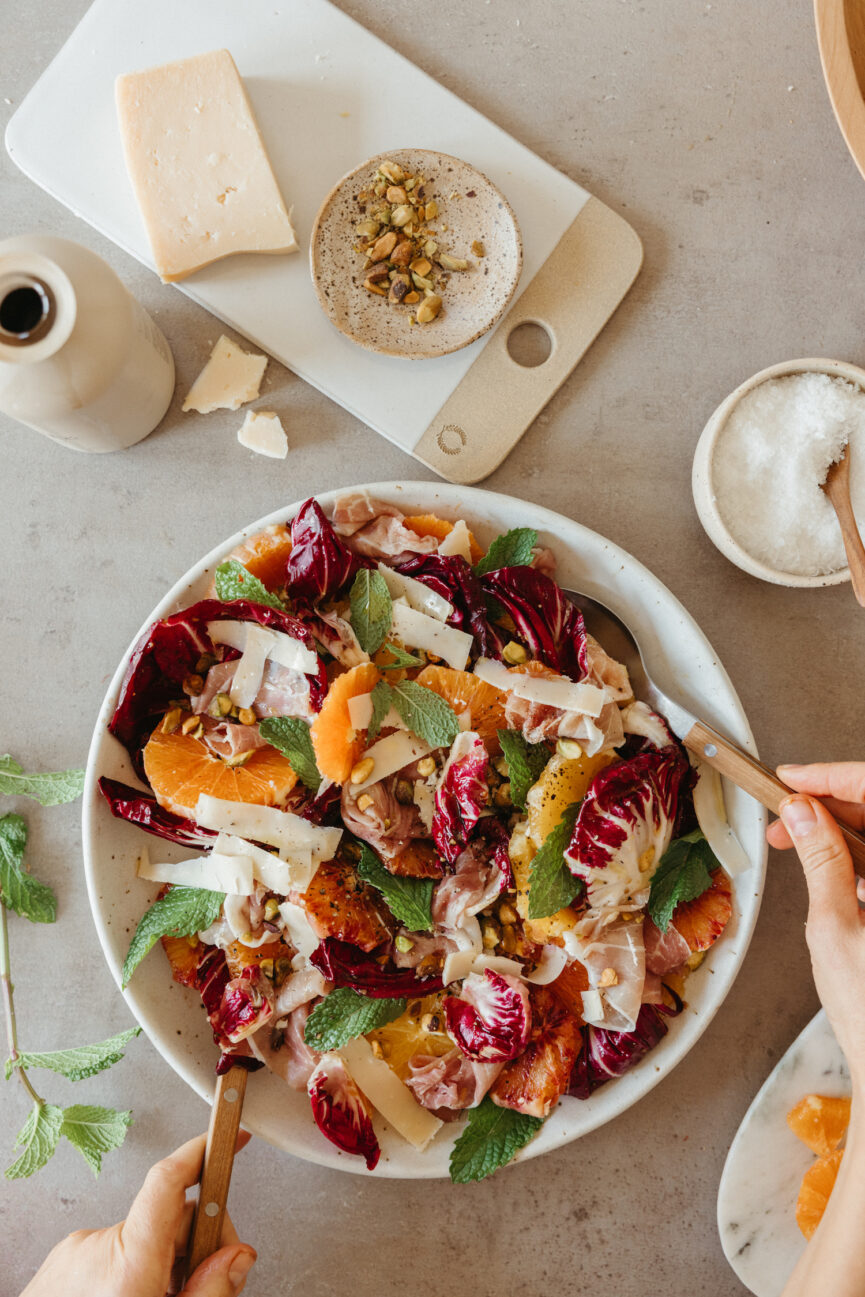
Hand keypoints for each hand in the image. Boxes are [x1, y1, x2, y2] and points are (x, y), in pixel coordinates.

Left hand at [20, 1132, 255, 1296]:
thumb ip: (210, 1292)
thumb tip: (237, 1256)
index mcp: (131, 1263)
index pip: (170, 1181)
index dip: (204, 1151)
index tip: (231, 1139)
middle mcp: (99, 1247)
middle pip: (171, 1218)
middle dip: (197, 1243)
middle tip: (206, 1284)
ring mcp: (75, 1253)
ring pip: (141, 1238)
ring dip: (160, 1264)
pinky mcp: (59, 1262)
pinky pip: (109, 1252)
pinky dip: (128, 1271)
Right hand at [767, 762, 864, 1088]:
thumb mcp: (834, 925)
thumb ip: (821, 858)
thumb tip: (803, 811)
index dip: (833, 776)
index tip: (794, 778)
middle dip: (834, 801)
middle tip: (786, 809)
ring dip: (844, 828)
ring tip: (796, 837)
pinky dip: (858, 856)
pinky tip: (830, 865)